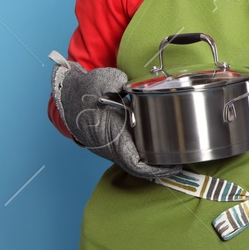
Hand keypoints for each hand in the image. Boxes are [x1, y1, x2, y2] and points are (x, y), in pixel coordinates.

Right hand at [50, 56, 182, 179]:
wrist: (66, 93)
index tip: (175, 165)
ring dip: (153, 159)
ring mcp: (110, 145)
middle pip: (139, 165)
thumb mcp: (103, 81)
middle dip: (160, 165)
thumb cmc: (85, 89)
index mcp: (111, 137)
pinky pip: (130, 150)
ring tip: (175, 154)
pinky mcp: (111, 139)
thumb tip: (127, 86)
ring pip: (135, 158)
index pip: (136, 163)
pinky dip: (145, 150)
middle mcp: (111, 146)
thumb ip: (119, 83)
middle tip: (182, 159)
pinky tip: (160, 142)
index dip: (157, 168)